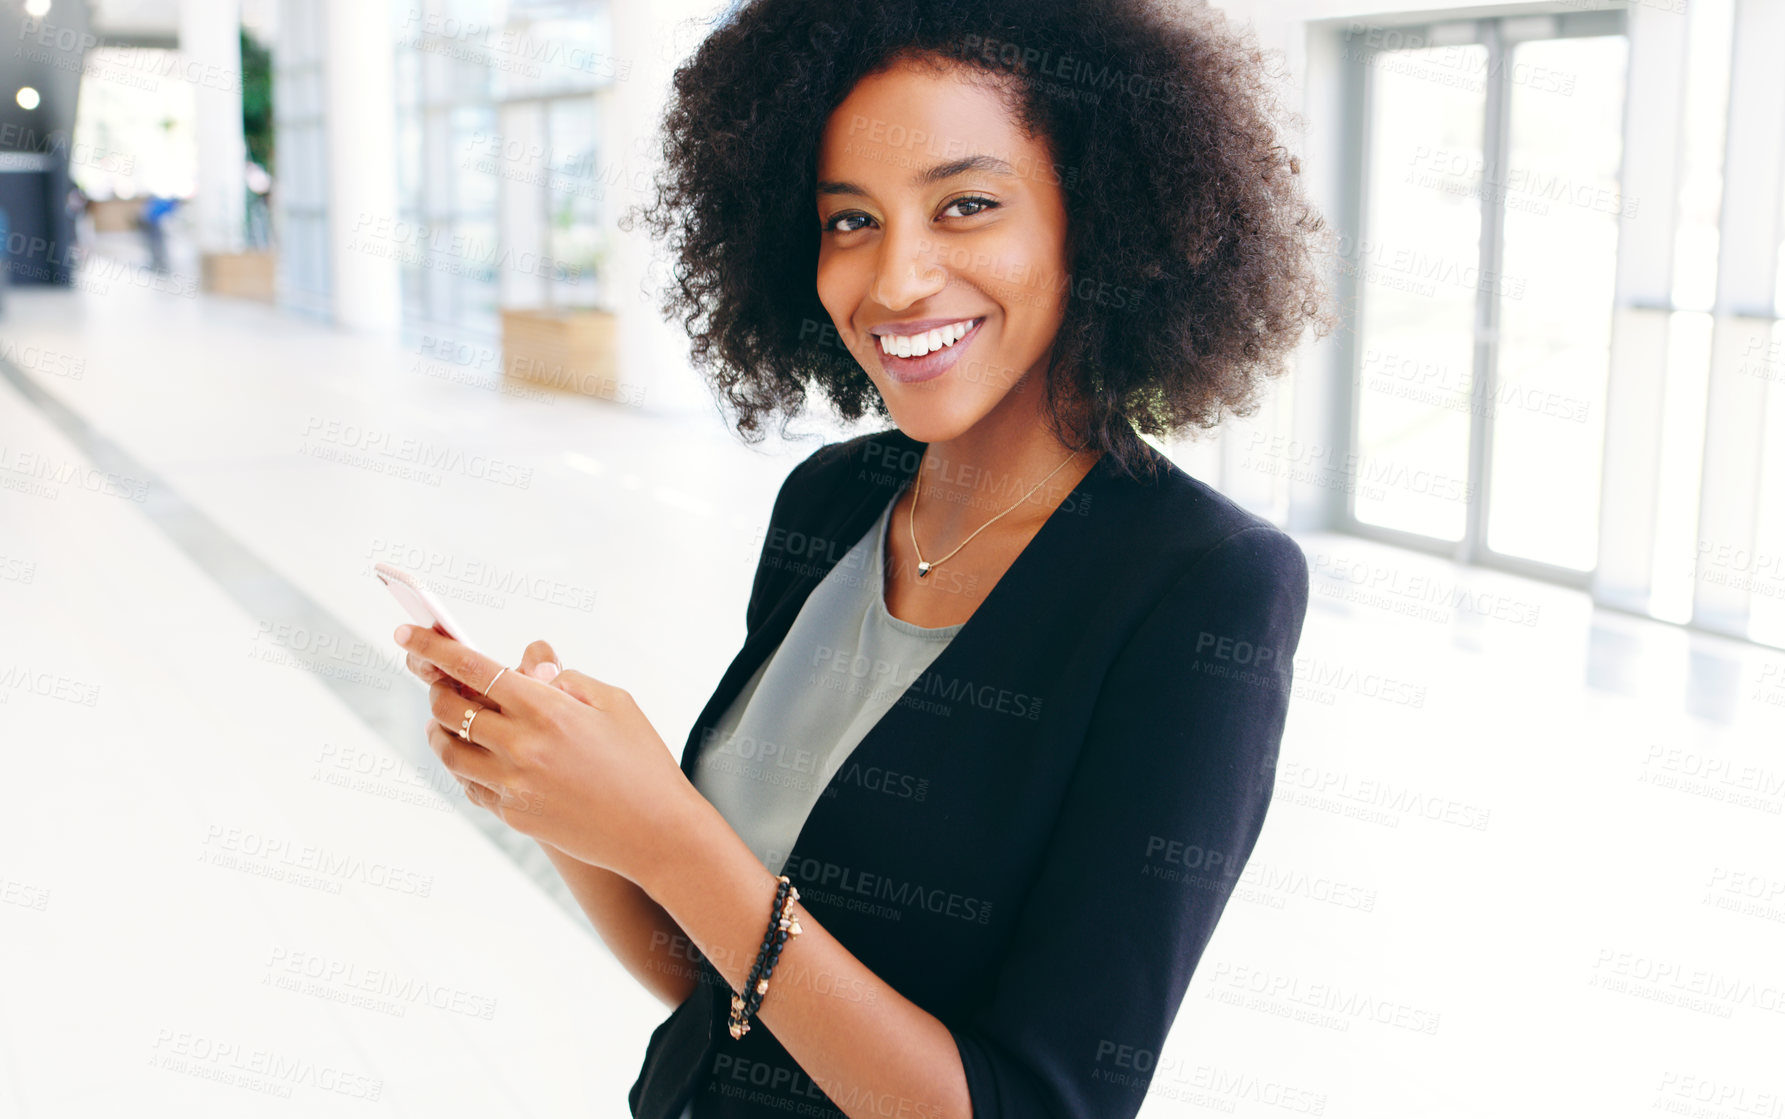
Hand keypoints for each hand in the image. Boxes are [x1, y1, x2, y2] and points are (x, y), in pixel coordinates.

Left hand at [395, 624, 694, 882]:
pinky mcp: (513, 815)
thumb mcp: (614, 704)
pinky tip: (472, 756)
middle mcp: (522, 746)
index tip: (407, 634)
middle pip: (450, 709)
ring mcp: (513, 785)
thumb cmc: (642, 761)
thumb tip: (529, 672)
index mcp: (547, 709)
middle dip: (435, 688)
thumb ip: (566, 680)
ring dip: (439, 730)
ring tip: (444, 720)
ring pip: (450, 750)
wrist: (656, 832)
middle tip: (437, 681)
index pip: (473, 669)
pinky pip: (470, 785)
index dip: (434, 647)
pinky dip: (463, 765)